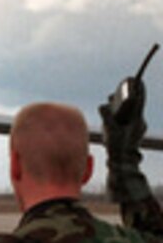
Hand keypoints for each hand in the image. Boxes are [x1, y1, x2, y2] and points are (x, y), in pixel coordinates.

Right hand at [99, 81, 150, 202]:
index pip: (138, 100)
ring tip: (115, 100)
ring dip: (125, 105)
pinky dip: (124, 114)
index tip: (137, 79)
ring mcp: (137, 128)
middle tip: (124, 87)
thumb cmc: (118, 146)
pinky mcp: (134, 133)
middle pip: (135, 105)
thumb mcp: (110, 129)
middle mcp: (139, 122)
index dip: (137, 89)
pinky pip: (130, 119)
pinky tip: (116, 116)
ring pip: (132, 112)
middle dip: (129, 95)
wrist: (123, 163)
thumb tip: (103, 105)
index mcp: (136, 119)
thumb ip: (106, 116)